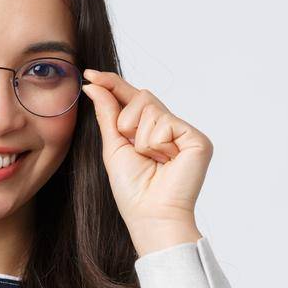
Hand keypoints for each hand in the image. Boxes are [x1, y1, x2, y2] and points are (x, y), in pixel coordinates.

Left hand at [80, 69, 209, 256]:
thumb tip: (95, 85)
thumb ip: (108, 114)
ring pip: (150, 109)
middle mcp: (170, 127)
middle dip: (126, 121)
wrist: (150, 214)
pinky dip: (155, 144)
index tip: (89, 73)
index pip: (131, 98)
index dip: (112, 83)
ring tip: (152, 160)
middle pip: (141, 97)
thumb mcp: (113, 146)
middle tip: (133, 148)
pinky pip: (164, 123)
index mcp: (151, 129)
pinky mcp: (197, 139)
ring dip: (139, 137)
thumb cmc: (133, 189)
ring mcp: (185, 132)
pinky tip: (165, 161)